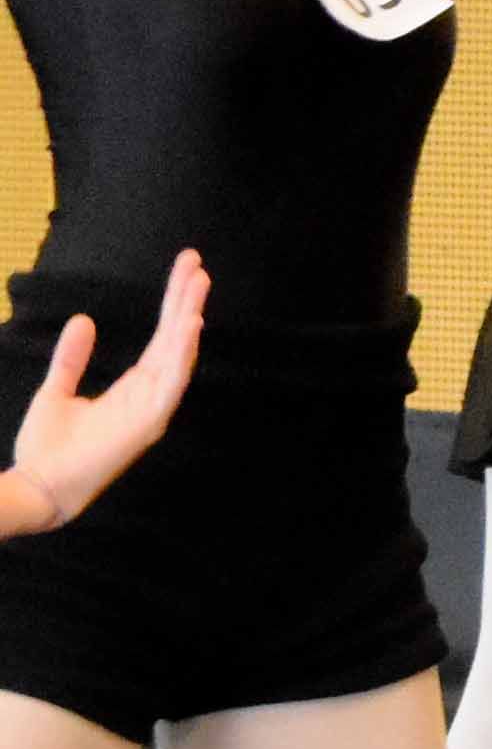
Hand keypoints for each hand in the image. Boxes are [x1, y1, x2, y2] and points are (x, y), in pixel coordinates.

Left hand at [0, 253, 202, 539]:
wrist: (37, 486)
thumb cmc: (46, 447)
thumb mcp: (56, 390)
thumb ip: (72, 358)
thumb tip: (85, 320)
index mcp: (132, 389)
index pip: (161, 339)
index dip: (172, 304)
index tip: (184, 270)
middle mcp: (148, 396)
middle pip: (174, 340)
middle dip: (185, 300)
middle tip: (195, 263)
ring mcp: (151, 410)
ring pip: (178, 355)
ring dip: (189, 318)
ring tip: (198, 283)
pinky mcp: (147, 423)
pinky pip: (170, 382)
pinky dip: (182, 353)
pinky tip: (189, 325)